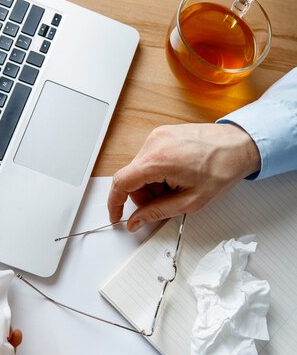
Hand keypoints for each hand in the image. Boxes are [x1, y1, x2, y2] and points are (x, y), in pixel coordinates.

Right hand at [108, 122, 260, 229]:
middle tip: (165, 203)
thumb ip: (157, 212)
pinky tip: (178, 175)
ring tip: (178, 186)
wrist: (240, 145)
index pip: (121, 183)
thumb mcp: (190, 201)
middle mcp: (153, 143)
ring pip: (140, 170)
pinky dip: (158, 173)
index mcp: (157, 159)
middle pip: (131, 178)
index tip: (117, 216)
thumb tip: (136, 221)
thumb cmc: (222, 168)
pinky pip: (149, 159)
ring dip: (152, 185)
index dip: (115, 203)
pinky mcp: (163, 134)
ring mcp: (157, 136)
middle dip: (143, 196)